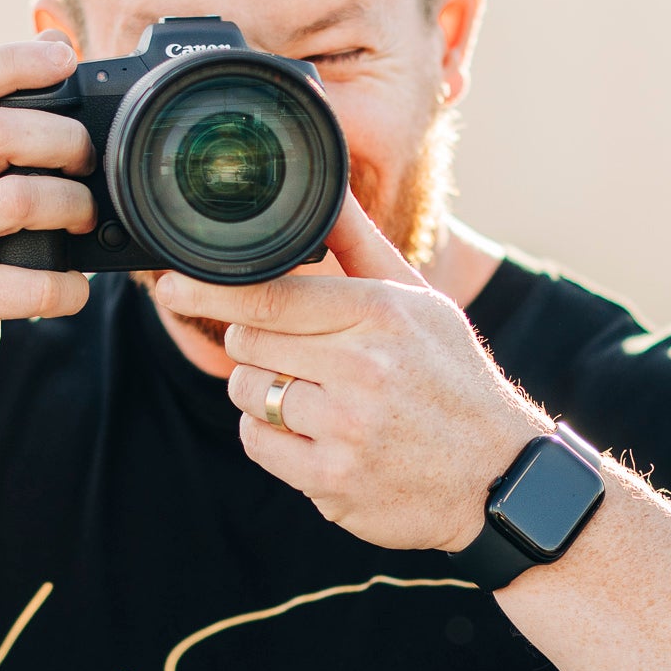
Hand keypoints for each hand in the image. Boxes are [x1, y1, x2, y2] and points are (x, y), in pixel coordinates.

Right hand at [0, 37, 96, 443]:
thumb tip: (52, 58)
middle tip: (89, 160)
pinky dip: (70, 287)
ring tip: (84, 218)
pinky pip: (31, 285)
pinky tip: (74, 287)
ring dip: (73, 205)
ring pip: (19, 200)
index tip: (63, 58)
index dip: (13, 59)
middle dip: (63, 139)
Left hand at [154, 198, 549, 551]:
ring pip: (248, 393)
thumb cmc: (451, 380)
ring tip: (316, 399)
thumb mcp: (422, 303)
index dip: (213, 287)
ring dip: (264, 393)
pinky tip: (316, 436)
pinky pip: (258, 443)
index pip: (273, 294)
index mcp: (382, 312)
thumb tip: (328, 190)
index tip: (171, 282)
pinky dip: (273, 437)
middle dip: (256, 346)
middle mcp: (364, 367)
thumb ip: (362, 248)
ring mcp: (347, 427)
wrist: (500, 476)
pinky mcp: (333, 480)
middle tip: (299, 358)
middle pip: (247, 342)